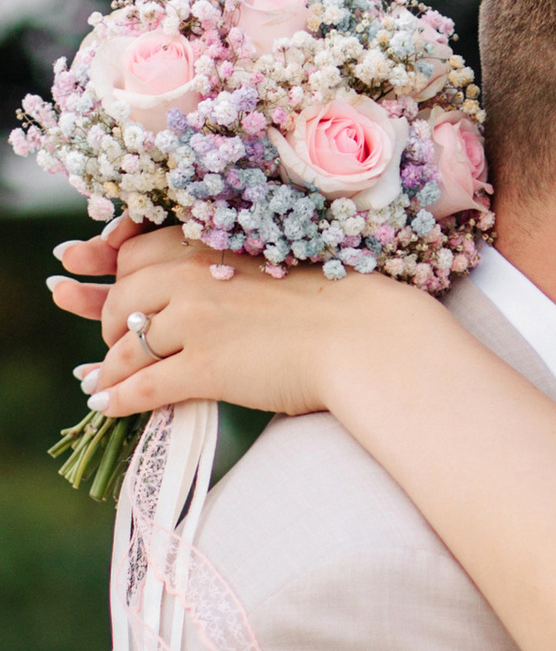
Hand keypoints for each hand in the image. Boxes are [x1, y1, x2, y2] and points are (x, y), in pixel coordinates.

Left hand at [51, 234, 414, 422]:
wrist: (368, 337)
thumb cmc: (342, 303)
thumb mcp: (279, 263)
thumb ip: (235, 269)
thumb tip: (214, 286)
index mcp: (211, 246)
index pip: (136, 252)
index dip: (111, 269)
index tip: (91, 275)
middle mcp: (192, 278)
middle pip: (123, 300)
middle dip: (109, 322)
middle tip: (112, 341)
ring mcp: (195, 323)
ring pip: (126, 346)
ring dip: (109, 366)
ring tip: (99, 378)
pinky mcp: (205, 367)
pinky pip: (143, 385)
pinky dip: (117, 397)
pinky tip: (104, 404)